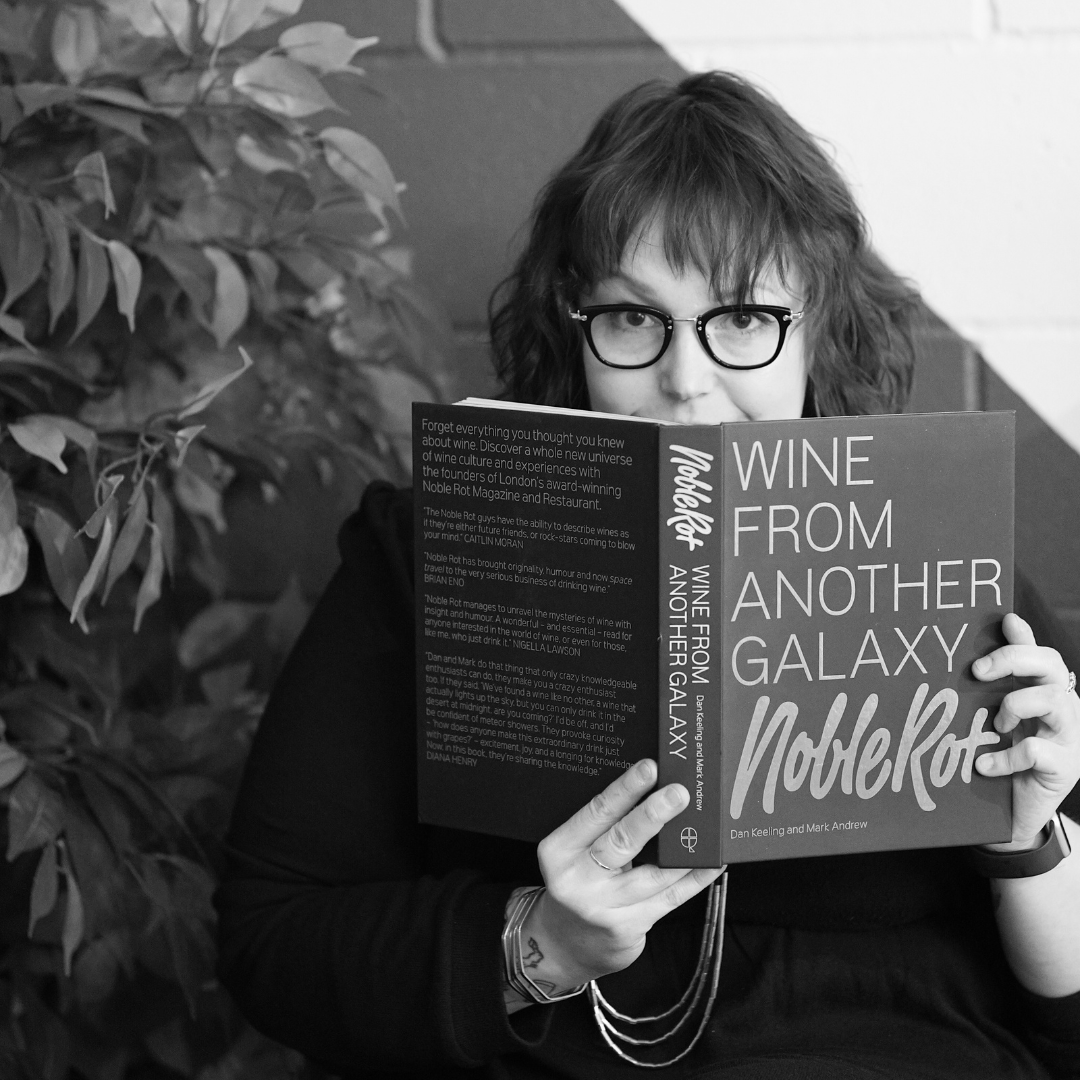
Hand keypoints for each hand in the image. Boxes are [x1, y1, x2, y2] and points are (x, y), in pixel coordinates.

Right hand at [519, 759, 720, 993]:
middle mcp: (578, 879)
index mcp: (559, 850)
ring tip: (706, 828)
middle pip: (622, 841)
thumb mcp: (573, 853)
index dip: (625, 790)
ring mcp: (603, 907)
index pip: (596, 813)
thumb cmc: (576, 883)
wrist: (563, 945)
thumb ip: (602, 828)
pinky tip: (711, 863)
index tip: (649, 768)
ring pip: (652, 873)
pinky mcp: (627, 928)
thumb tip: (652, 791)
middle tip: (679, 793)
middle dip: (654, 815)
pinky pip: (668, 898)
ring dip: (683, 851)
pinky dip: (694, 879)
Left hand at [972, 613, 1079, 848]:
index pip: (1043, 655)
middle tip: (978, 672)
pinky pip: (1036, 750)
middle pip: (1053, 666)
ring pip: (1053, 700)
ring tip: (995, 726)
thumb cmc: (1009, 756)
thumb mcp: (1002, 716)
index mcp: (1049, 692)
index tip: (1001, 626)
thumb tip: (1002, 629)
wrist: (1018, 812)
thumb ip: (1001, 681)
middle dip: (1014, 660)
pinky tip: (985, 766)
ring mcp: (1070, 738)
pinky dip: (1005, 757)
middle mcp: (1066, 709)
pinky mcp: (1065, 767)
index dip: (1022, 640)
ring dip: (1015, 706)